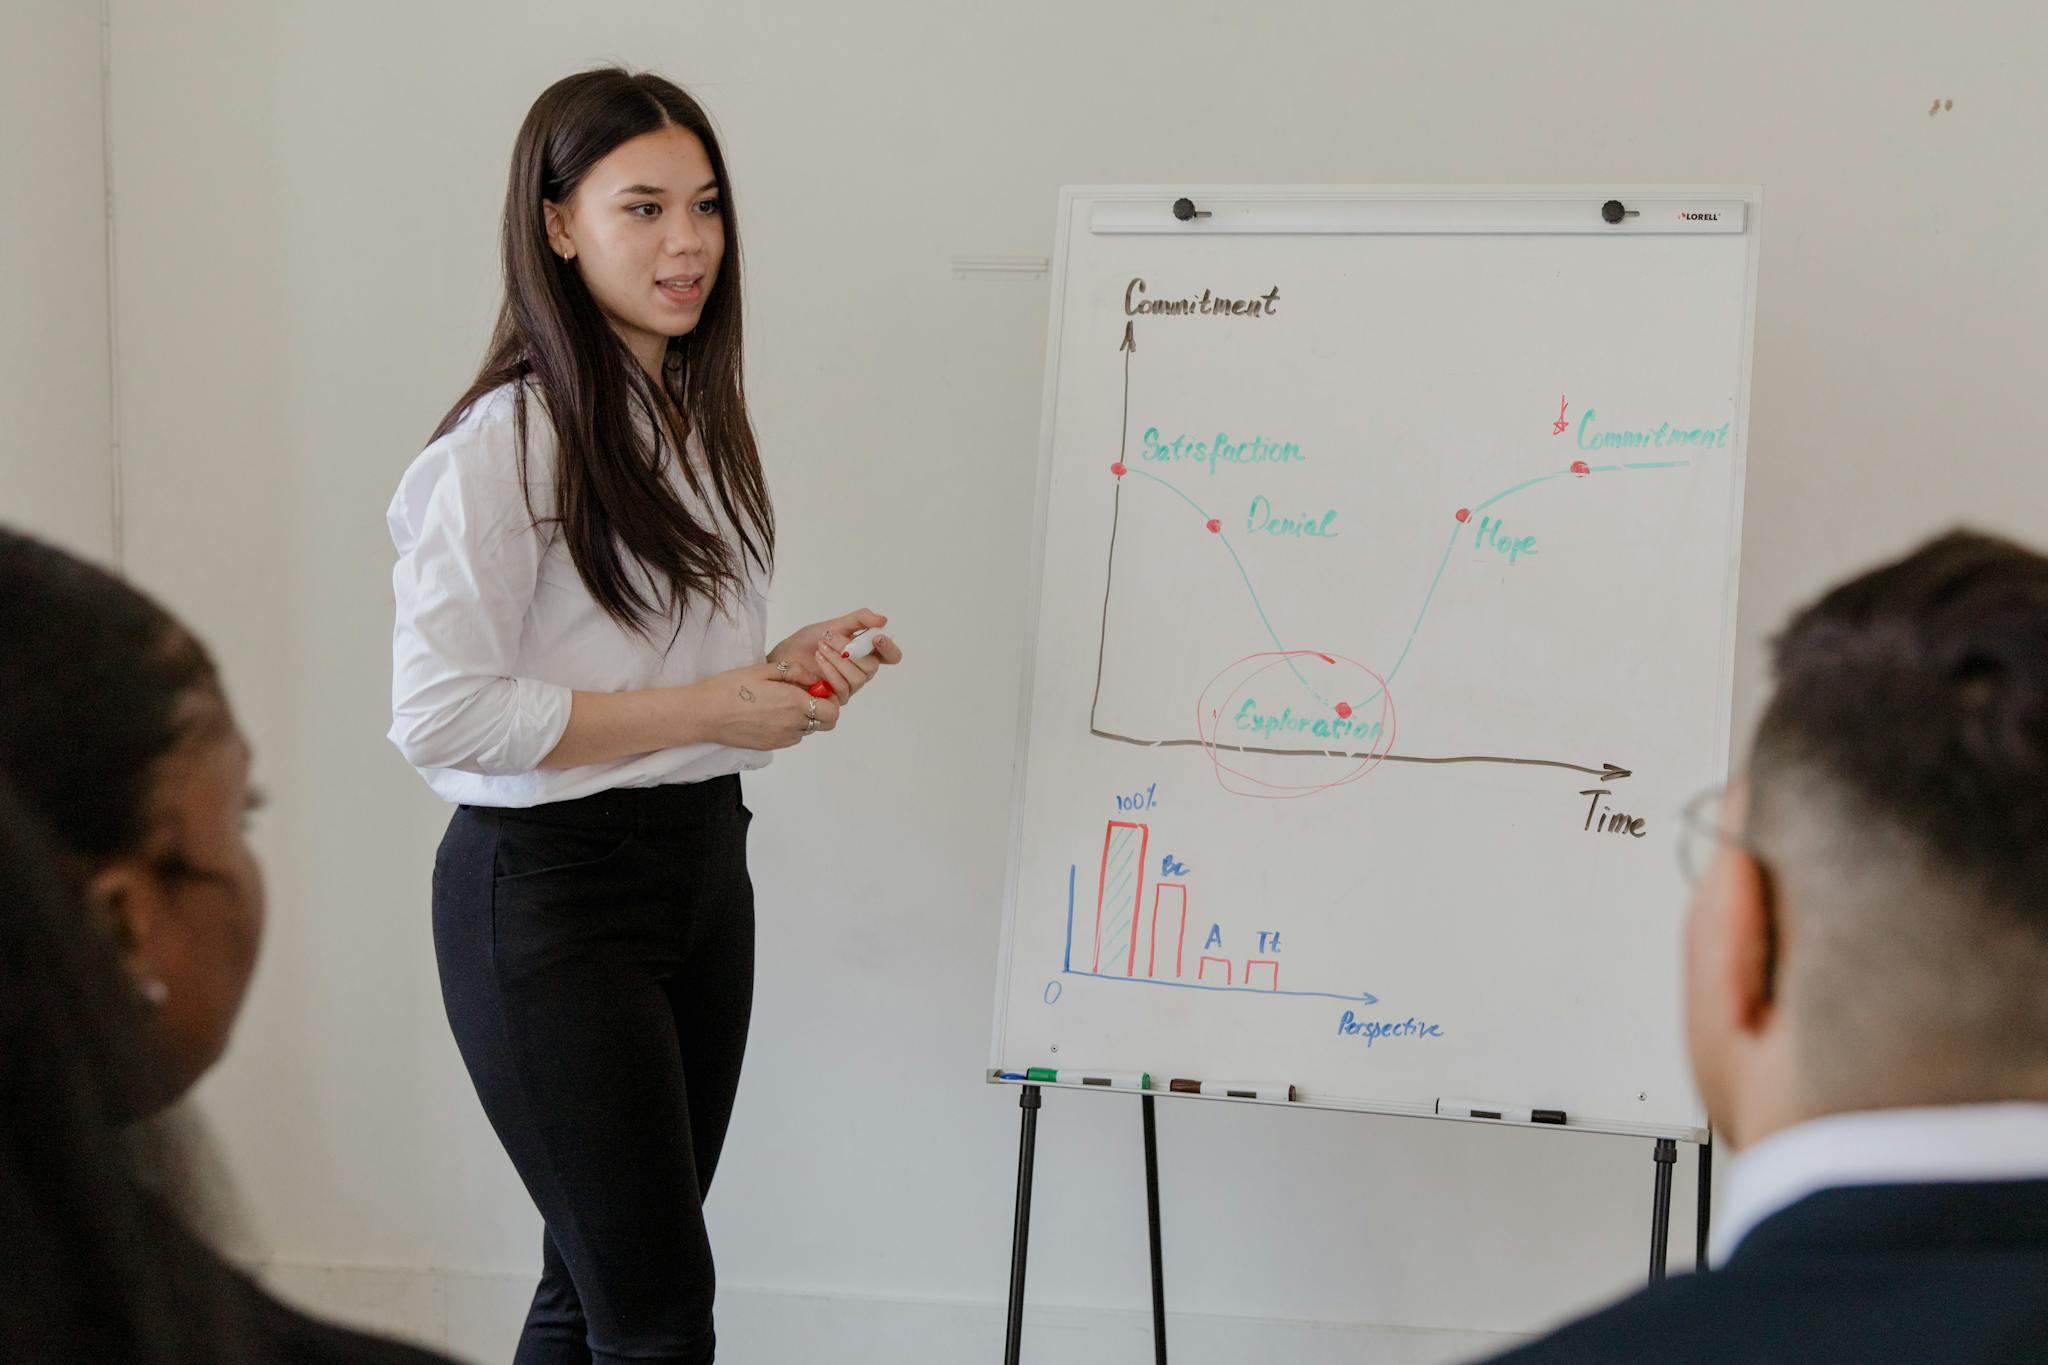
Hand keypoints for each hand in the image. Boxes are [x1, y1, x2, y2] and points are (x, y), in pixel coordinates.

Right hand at [684, 663, 839, 750]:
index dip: (829, 699)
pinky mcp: (769, 746)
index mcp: (794, 703)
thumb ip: (795, 673)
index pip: (832, 710)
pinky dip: (789, 727)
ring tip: (781, 704)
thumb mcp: (764, 669)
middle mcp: (792, 725)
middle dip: (821, 710)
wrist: (704, 714)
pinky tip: (770, 714)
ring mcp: (781, 739)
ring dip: (804, 718)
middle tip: (804, 696)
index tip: (816, 688)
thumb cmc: (730, 688)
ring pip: (807, 730)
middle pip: (825, 723)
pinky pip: (790, 738)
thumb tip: (814, 679)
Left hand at [806, 623, 904, 704]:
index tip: (877, 637)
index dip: (889, 648)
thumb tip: (883, 620)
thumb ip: (859, 620)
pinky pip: (843, 688)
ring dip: (839, 660)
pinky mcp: (836, 698)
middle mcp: (861, 671)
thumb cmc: (807, 643)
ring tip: (821, 646)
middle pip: (873, 667)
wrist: (784, 658)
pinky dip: (831, 670)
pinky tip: (818, 658)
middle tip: (830, 636)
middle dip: (851, 649)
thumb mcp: (834, 624)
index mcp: (865, 653)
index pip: (890, 656)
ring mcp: (850, 686)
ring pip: (859, 678)